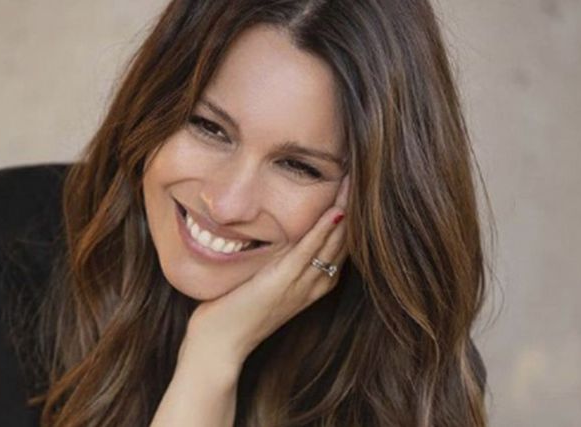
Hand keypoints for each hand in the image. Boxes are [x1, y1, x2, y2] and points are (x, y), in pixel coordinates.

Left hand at [178, 174, 350, 372]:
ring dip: (345, 212)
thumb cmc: (235, 312)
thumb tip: (276, 231)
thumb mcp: (263, 280)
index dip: (348, 217)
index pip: (339, 246)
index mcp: (313, 285)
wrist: (219, 346)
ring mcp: (300, 286)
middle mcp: (314, 285)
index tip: (352, 188)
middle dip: (354, 209)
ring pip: (333, 245)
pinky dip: (322, 231)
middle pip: (343, 242)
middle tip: (360, 176)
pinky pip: (308, 252)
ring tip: (353, 183)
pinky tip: (334, 211)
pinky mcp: (281, 283)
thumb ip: (276, 259)